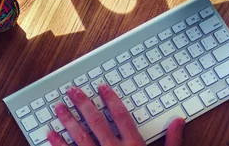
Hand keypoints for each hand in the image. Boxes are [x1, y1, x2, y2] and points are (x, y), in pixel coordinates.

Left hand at [47, 84, 184, 145]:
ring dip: (67, 121)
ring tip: (58, 108)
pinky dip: (58, 144)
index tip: (101, 88)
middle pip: (95, 122)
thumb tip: (178, 121)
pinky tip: (50, 134)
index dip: (110, 99)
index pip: (120, 115)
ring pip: (79, 137)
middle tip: (72, 91)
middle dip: (82, 104)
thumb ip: (172, 141)